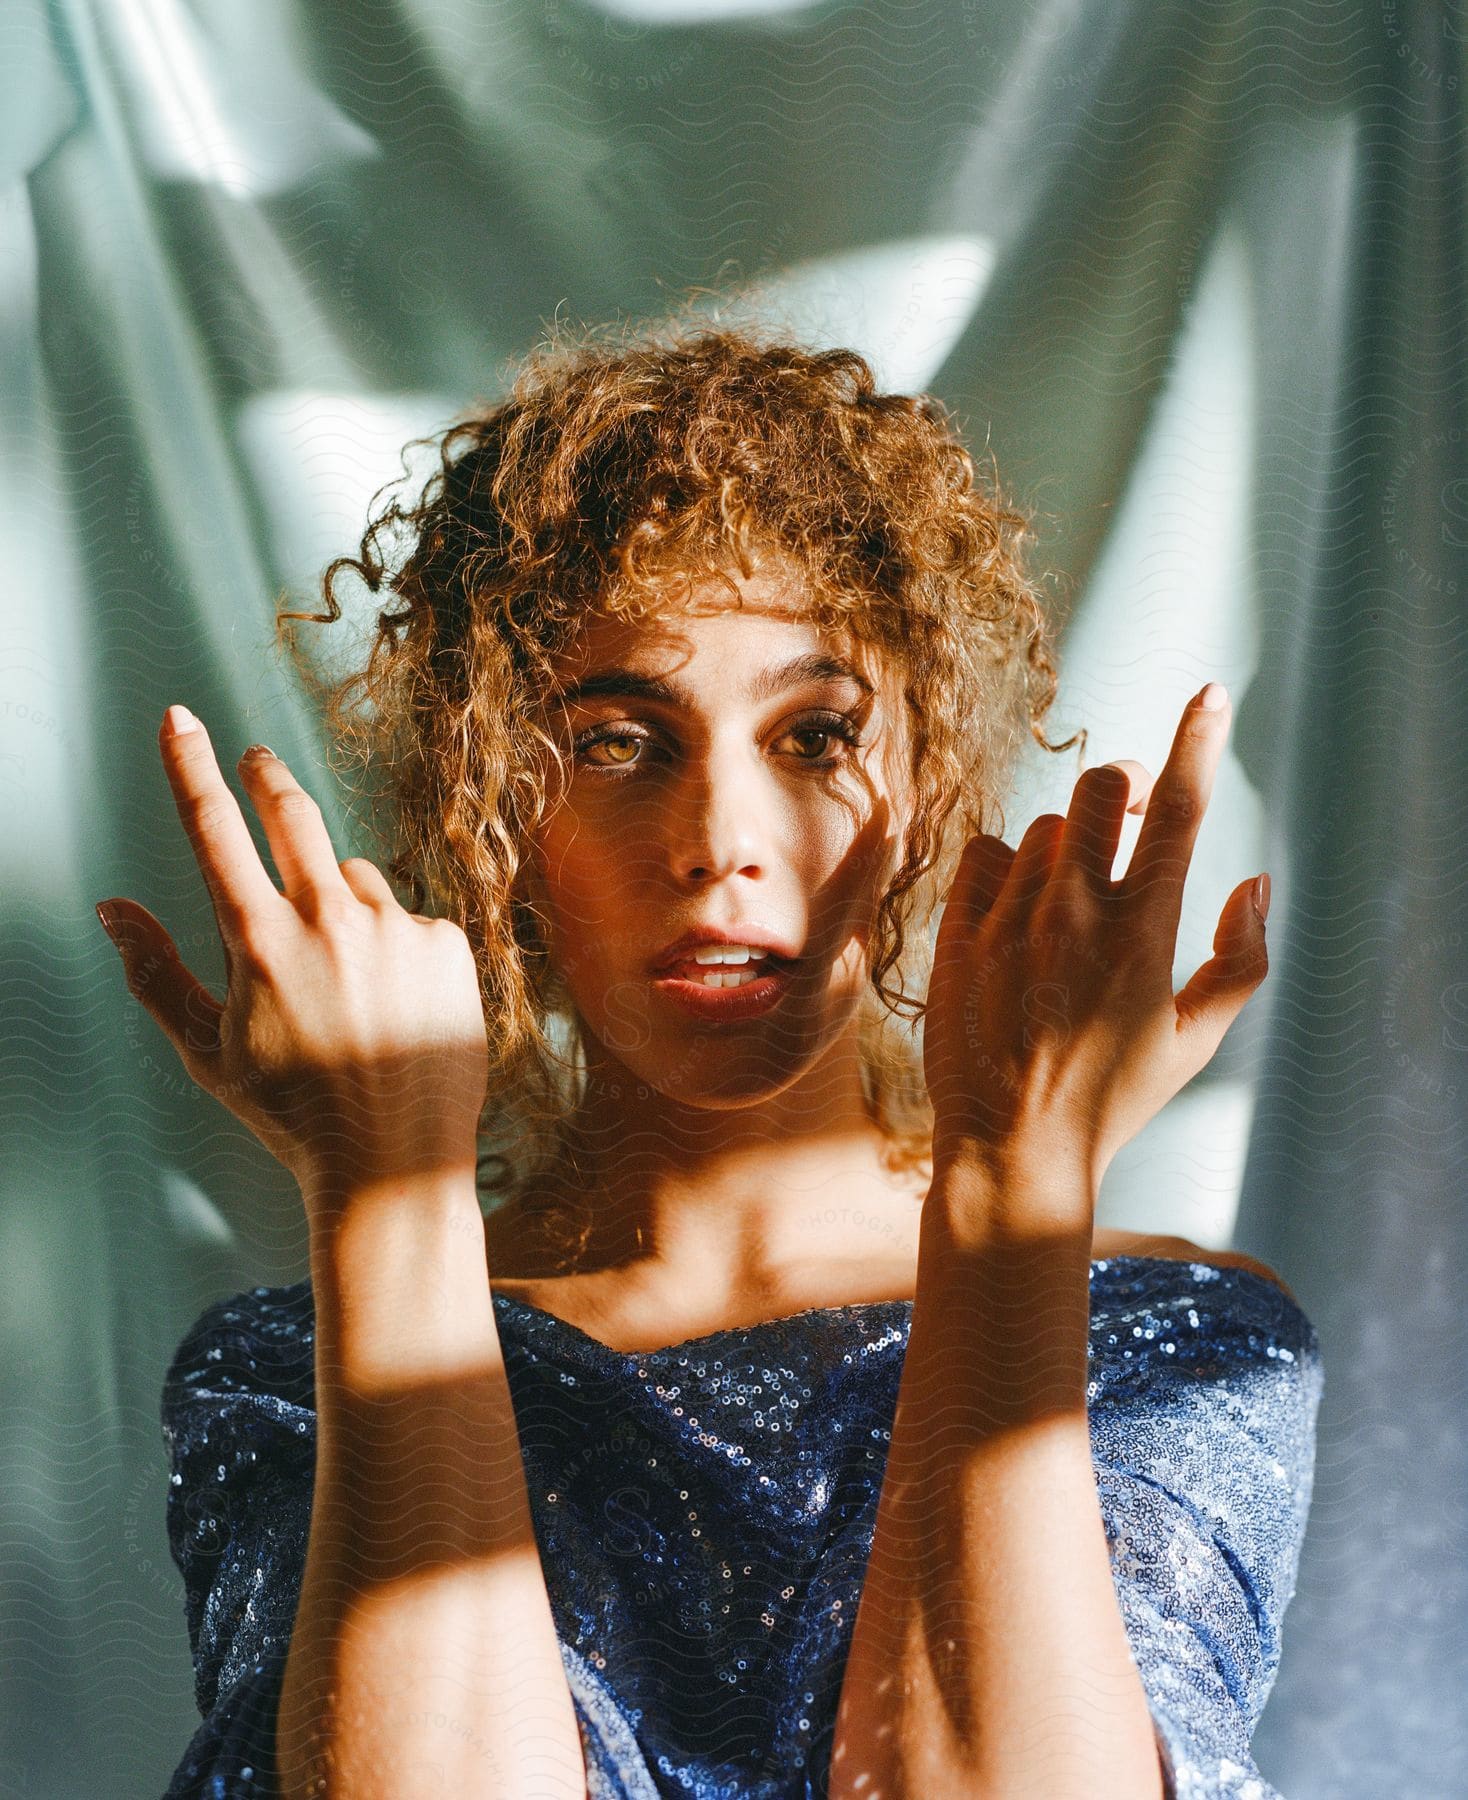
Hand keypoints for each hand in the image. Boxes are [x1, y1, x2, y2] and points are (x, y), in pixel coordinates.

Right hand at [95, 707, 489, 1204]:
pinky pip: (406, 917)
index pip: (214, 830)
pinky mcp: (447, 943)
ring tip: (342, 987)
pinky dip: (392, 945)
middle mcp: (330, 921)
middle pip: (292, 813)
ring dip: (337, 903)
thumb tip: (110, 907)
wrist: (391, 1160)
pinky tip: (392, 1004)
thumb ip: (154, 972)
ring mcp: (396, 928)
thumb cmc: (289, 1112)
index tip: (179, 718)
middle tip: (260, 764)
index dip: (191, 767)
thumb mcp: (206, 1050)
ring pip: (352, 877)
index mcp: (260, 942)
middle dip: (268, 779)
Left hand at [922, 682, 1268, 1193]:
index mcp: (1144, 931)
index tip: (1209, 695)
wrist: (1013, 1147)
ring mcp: (1009, 920)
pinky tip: (1018, 903)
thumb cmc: (1113, 1098)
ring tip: (1075, 892)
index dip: (1197, 740)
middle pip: (1099, 788)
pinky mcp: (957, 933)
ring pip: (1043, 826)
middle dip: (1124, 787)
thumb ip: (1241, 959)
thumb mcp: (1196, 1039)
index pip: (1178, 808)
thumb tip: (1256, 884)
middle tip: (1132, 817)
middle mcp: (1075, 912)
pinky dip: (1007, 864)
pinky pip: (982, 854)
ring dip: (1069, 840)